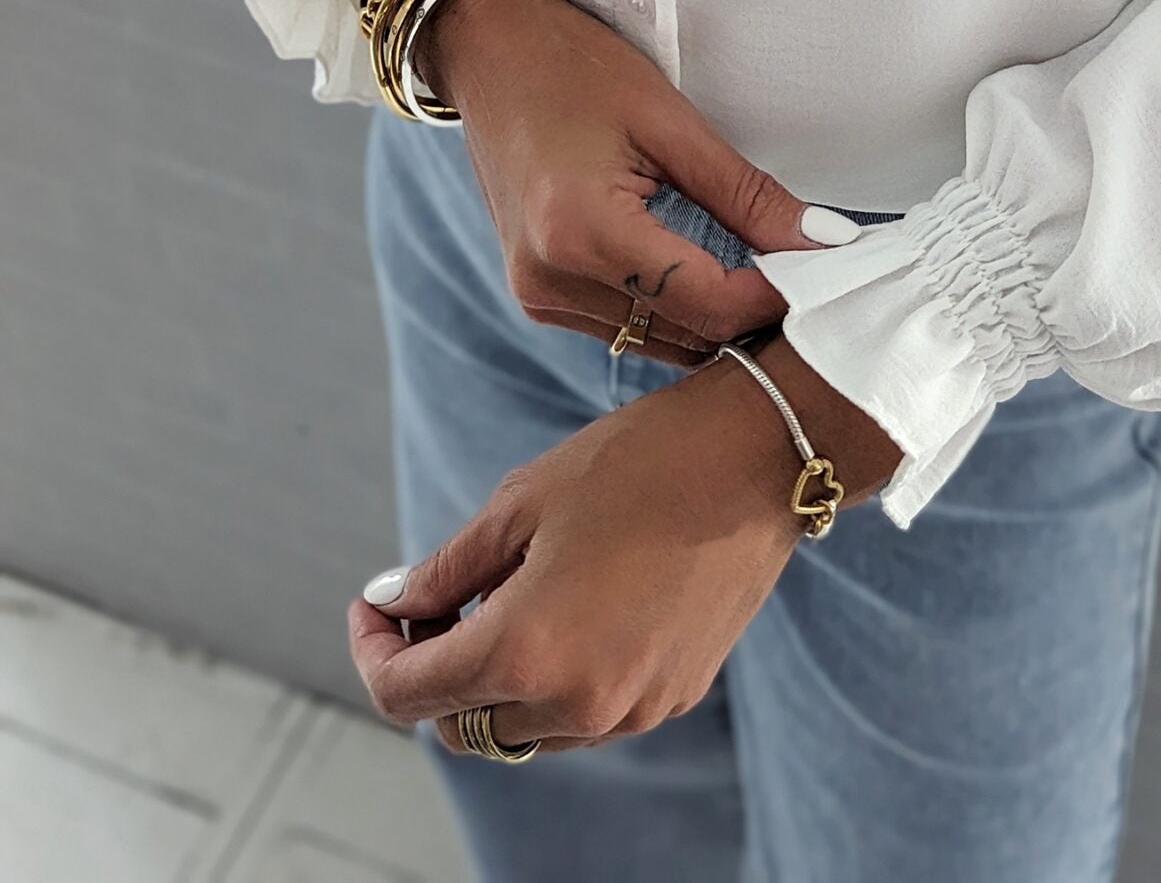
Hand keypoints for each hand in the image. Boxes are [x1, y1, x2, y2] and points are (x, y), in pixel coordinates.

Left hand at [348, 348, 822, 755]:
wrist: (757, 458)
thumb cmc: (638, 464)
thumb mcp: (521, 503)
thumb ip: (447, 568)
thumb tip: (395, 601)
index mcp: (525, 653)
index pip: (408, 693)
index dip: (374, 649)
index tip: (375, 605)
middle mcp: (576, 703)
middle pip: (462, 726)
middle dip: (432, 669)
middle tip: (437, 597)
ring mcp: (631, 709)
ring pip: (526, 731)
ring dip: (495, 682)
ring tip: (506, 596)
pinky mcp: (673, 696)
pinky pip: (587, 713)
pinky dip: (556, 680)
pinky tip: (568, 606)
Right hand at [411, 0, 857, 362]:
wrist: (486, 49)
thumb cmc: (571, 66)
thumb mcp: (669, 119)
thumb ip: (746, 192)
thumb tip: (823, 240)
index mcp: (581, 234)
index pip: (708, 304)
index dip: (776, 296)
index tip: (828, 270)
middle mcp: (551, 280)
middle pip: (687, 334)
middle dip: (752, 311)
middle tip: (807, 270)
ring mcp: (539, 294)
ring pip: (659, 341)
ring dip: (715, 315)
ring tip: (764, 268)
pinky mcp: (539, 292)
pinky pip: (627, 324)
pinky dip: (674, 306)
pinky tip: (707, 268)